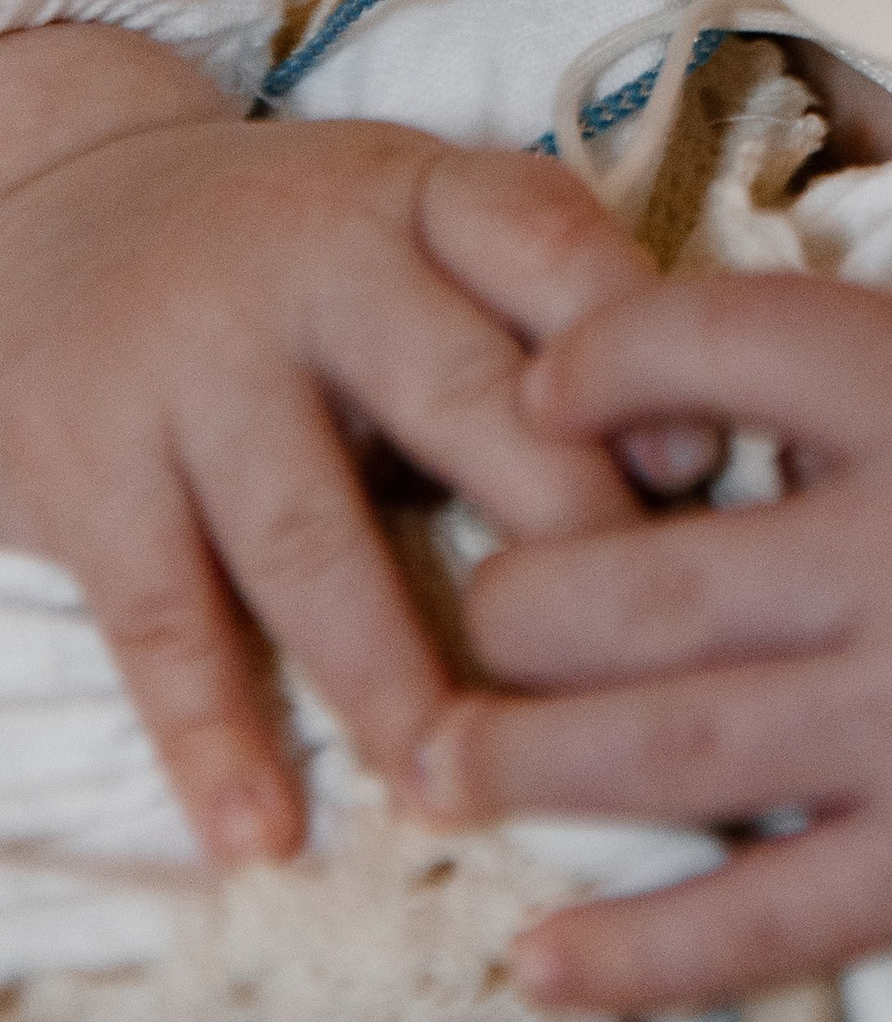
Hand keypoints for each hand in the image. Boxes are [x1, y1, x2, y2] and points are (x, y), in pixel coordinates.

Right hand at [0, 24, 655, 866]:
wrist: (58, 212)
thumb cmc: (300, 252)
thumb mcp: (415, 220)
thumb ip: (540, 304)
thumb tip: (699, 457)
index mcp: (420, 196)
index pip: (546, 243)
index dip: (632, 347)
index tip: (698, 466)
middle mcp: (313, 263)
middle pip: (457, 394)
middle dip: (554, 527)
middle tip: (628, 662)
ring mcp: (196, 365)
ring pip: (310, 533)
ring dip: (388, 673)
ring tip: (455, 779)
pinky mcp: (91, 465)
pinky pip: (160, 613)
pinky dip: (210, 732)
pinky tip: (262, 825)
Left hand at [416, 275, 891, 1021]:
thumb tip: (740, 430)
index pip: (734, 339)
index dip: (607, 356)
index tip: (544, 387)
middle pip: (646, 574)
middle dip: (517, 605)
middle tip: (464, 624)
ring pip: (662, 743)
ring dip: (525, 763)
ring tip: (441, 770)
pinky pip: (751, 920)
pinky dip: (630, 953)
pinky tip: (543, 960)